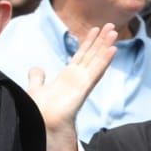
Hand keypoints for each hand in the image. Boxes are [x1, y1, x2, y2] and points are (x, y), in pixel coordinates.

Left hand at [26, 24, 117, 150]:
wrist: (42, 124)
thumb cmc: (40, 111)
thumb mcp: (36, 88)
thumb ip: (37, 78)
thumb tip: (37, 68)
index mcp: (68, 77)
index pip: (81, 56)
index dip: (88, 42)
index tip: (95, 29)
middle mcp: (78, 78)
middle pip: (92, 55)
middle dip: (101, 40)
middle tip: (111, 26)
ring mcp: (83, 82)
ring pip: (97, 60)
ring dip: (106, 46)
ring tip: (114, 32)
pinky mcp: (84, 88)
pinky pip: (96, 71)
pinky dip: (104, 60)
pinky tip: (112, 49)